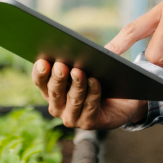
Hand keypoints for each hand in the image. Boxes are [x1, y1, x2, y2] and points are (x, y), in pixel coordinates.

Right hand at [32, 59, 147, 129]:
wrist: (123, 103)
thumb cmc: (102, 80)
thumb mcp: (92, 65)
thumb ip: (87, 56)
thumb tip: (94, 40)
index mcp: (51, 90)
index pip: (40, 81)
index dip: (40, 72)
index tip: (42, 61)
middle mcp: (57, 106)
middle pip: (54, 91)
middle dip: (58, 78)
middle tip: (61, 65)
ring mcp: (72, 117)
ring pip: (73, 100)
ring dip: (76, 85)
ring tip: (78, 71)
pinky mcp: (88, 123)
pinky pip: (90, 107)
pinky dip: (93, 93)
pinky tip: (95, 81)